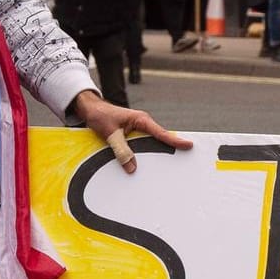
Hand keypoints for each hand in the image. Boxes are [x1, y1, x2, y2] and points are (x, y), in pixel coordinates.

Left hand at [69, 90, 191, 173]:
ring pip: (151, 145)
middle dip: (171, 149)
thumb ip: (120, 150)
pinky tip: (146, 166)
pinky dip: (145, 155)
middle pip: (160, 140)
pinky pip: (142, 147)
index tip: (189, 145)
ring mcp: (139, 130)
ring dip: (157, 154)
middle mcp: (143, 125)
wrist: (90, 110)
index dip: (175, 141)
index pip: (161, 133)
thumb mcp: (110, 134)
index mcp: (141, 120)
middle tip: (185, 159)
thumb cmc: (101, 115)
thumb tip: (131, 168)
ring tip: (169, 167)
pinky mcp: (133, 136)